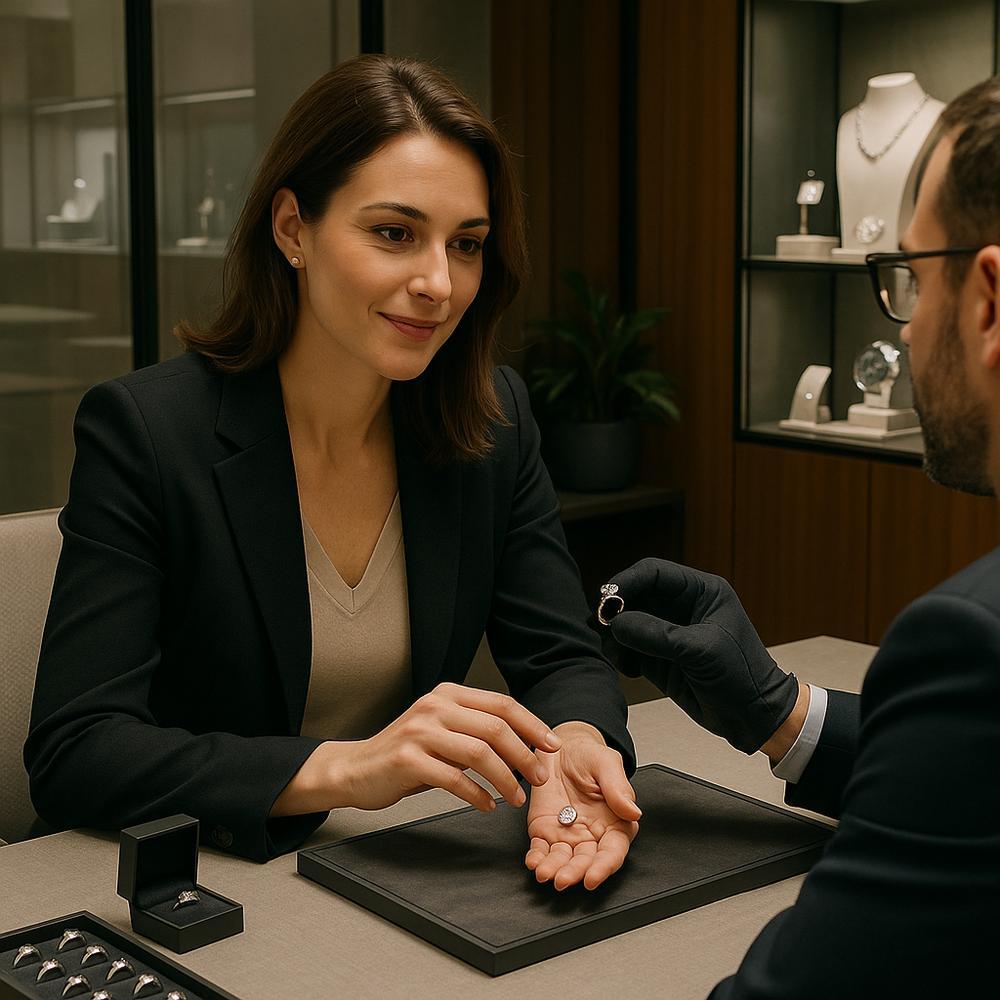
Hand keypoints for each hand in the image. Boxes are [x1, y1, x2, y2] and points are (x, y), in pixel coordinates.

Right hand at [273, 683, 561, 816]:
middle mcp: (435, 706)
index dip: (532, 725)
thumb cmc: (407, 754)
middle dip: (525, 755)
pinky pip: (454, 779)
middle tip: (539, 777)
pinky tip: (487, 805)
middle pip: (495, 727)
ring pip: (479, 753)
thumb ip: (475, 729)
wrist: (356, 769)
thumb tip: (526, 743)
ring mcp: (420, 731)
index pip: (502, 704)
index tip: (552, 746)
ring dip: (506, 779)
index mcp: (448, 694)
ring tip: (516, 798)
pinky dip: (477, 795)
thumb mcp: (442, 729)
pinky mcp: (408, 759)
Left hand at [524, 723, 639, 890]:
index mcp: (615, 823)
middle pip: (586, 861)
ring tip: (545, 872)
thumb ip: (619, 788)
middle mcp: (592, 835)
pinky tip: (533, 861)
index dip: (603, 867)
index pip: (613, 851)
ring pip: (563, 860)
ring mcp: (567, 835)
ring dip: (554, 869)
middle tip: (563, 878)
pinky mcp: (545, 831)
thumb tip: (632, 811)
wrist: (561, 747)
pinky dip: (537, 858)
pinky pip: (541, 849)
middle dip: (574, 873)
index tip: (592, 878)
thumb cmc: (589, 756)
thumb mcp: (607, 763)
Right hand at [602, 559, 798, 753]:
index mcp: (701, 591)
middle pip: (635, 594)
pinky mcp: (659, 656)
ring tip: (616, 653)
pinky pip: (629, 647)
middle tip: (601, 626)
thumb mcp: (700, 652)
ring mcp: (669, 631)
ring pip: (627, 621)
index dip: (626, 582)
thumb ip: (656, 634)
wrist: (754, 718)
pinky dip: (620, 654)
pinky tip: (628, 669)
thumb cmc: (743, 677)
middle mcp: (682, 606)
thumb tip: (616, 623)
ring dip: (614, 634)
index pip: (654, 573)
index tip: (607, 600)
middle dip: (615, 609)